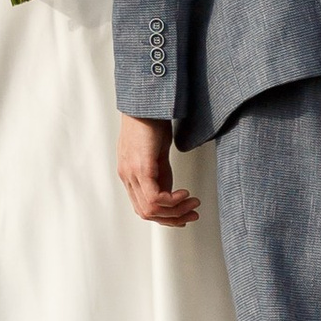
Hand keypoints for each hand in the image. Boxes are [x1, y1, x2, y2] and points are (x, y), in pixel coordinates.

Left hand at [118, 112, 198, 228]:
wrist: (146, 102)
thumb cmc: (150, 122)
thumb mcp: (156, 154)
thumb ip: (159, 174)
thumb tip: (170, 194)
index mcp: (130, 175)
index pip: (143, 208)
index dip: (165, 217)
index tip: (183, 216)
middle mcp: (127, 177)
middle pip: (146, 213)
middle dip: (173, 218)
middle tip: (192, 214)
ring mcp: (132, 173)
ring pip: (151, 209)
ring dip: (176, 211)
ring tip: (192, 204)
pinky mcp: (141, 167)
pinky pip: (155, 197)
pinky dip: (172, 201)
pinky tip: (185, 194)